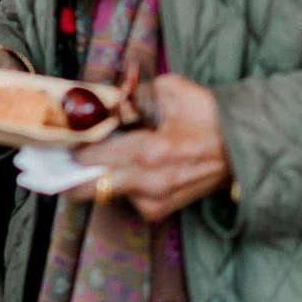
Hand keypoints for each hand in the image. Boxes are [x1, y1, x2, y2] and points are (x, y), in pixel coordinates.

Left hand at [65, 75, 230, 221]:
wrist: (244, 147)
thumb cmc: (208, 115)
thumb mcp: (171, 91)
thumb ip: (133, 96)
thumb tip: (108, 101)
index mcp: (152, 151)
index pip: (95, 157)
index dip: (73, 149)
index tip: (61, 141)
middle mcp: (150, 182)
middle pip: (89, 189)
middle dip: (69, 176)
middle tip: (57, 163)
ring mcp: (156, 201)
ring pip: (107, 193)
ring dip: (98, 178)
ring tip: (95, 159)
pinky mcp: (161, 210)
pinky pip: (127, 199)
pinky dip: (122, 185)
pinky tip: (130, 168)